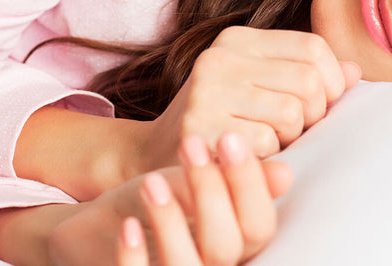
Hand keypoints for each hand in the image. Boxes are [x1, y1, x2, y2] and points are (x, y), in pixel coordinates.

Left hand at [47, 132, 292, 265]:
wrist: (106, 230)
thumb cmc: (166, 204)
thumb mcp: (199, 185)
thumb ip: (236, 182)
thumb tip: (286, 173)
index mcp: (239, 245)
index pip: (259, 225)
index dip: (247, 184)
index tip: (229, 136)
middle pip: (226, 246)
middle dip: (210, 191)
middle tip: (190, 142)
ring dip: (170, 223)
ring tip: (151, 181)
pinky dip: (135, 257)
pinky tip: (128, 225)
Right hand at [143, 27, 360, 170]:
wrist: (152, 158)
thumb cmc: (221, 122)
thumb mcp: (259, 87)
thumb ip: (304, 76)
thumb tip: (355, 72)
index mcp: (237, 40)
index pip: (314, 48)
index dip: (332, 81)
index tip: (321, 105)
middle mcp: (219, 58)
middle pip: (308, 82)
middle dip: (313, 116)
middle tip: (293, 131)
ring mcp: (205, 92)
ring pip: (291, 114)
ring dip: (290, 138)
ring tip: (268, 141)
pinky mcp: (198, 128)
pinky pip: (266, 143)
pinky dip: (266, 157)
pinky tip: (245, 156)